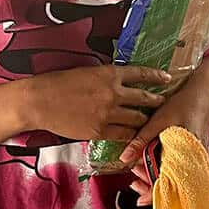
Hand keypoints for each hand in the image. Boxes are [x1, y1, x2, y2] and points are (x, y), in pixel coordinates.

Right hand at [24, 64, 170, 141]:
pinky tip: (135, 137)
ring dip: (145, 120)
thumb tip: (121, 82)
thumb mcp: (88, 72)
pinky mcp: (100, 131)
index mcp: (110, 74)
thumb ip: (107, 78)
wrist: (41, 100)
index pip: (141, 74)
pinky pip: (123, 135)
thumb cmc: (60, 83)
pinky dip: (131, 136)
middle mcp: (113, 93)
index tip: (166, 78)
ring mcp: (108, 113)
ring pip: (137, 119)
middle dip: (156, 102)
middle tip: (164, 103)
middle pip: (144, 99)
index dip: (156, 76)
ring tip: (151, 122)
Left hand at [123, 71, 208, 203]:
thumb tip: (124, 158)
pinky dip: (168, 168)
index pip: (170, 183)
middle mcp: (196, 158)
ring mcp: (199, 155)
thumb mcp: (158, 121)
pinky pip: (182, 166)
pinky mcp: (197, 150)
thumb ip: (141, 140)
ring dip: (159, 175)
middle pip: (174, 184)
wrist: (203, 90)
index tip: (139, 198)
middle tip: (135, 179)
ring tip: (141, 169)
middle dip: (152, 184)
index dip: (153, 192)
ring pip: (178, 176)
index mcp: (187, 153)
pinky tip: (157, 163)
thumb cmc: (184, 103)